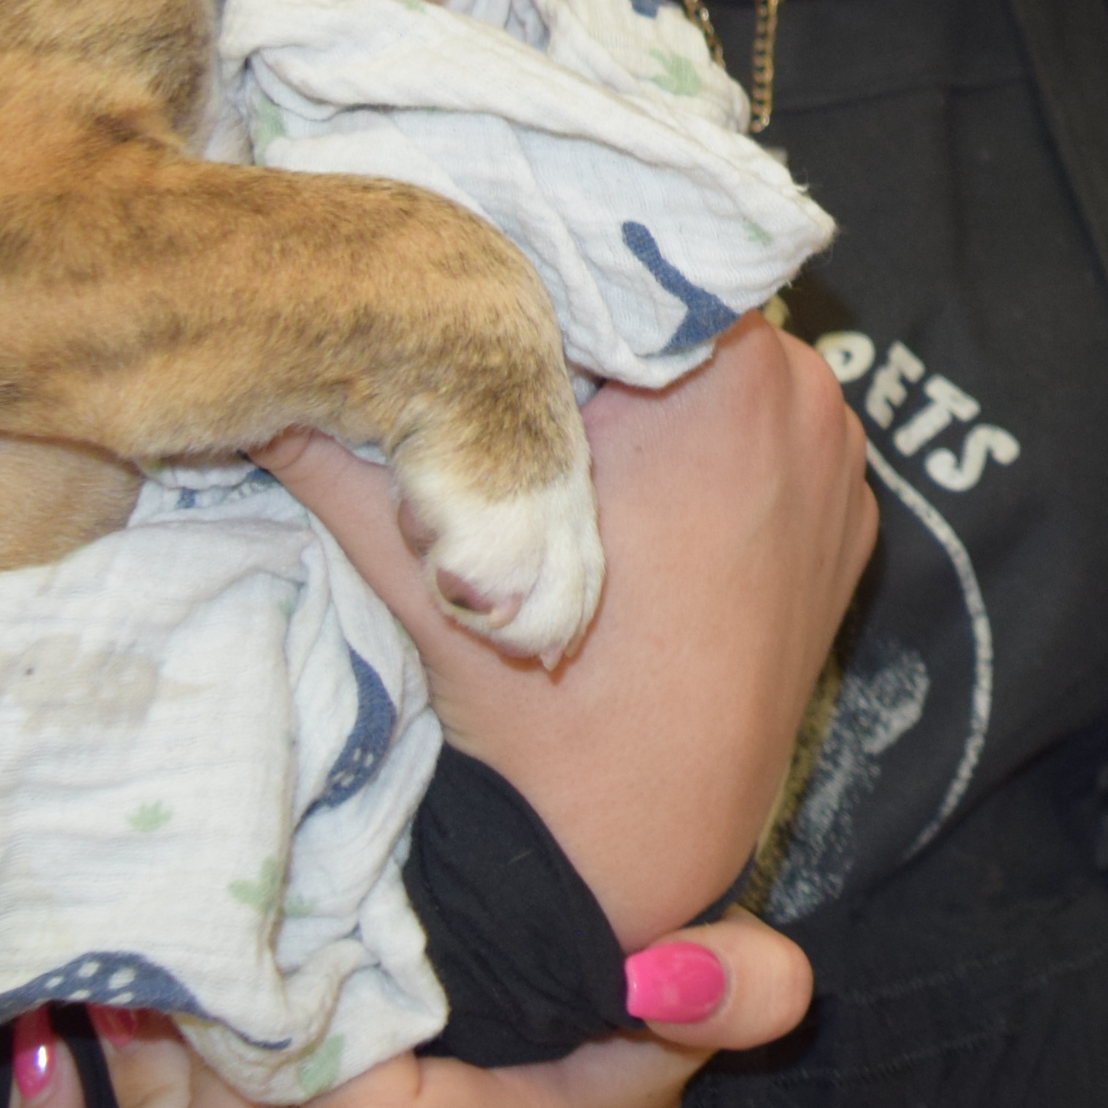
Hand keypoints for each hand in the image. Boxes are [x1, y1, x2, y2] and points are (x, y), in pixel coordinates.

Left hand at [4, 917, 814, 1107]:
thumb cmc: (613, 1042)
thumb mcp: (686, 1008)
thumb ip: (728, 989)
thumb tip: (720, 968)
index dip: (317, 1053)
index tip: (312, 939)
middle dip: (201, 1071)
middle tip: (208, 945)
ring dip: (138, 1105)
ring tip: (151, 981)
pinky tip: (57, 1049)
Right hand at [267, 319, 874, 943]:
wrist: (642, 849)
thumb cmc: (541, 705)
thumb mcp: (417, 560)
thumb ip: (336, 445)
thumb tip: (257, 346)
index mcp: (729, 377)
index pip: (629, 258)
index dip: (545, 268)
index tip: (479, 289)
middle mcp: (810, 399)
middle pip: (675, 318)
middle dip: (592, 340)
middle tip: (502, 375)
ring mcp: (842, 465)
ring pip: (723, 380)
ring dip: (649, 400)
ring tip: (562, 450)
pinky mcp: (849, 525)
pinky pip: (770, 450)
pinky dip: (710, 462)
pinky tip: (637, 510)